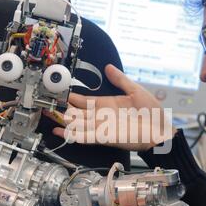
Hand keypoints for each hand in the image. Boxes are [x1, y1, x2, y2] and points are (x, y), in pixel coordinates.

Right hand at [44, 64, 176, 151]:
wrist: (159, 131)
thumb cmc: (151, 112)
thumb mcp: (135, 90)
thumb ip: (120, 80)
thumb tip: (108, 67)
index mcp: (106, 104)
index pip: (83, 100)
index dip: (70, 97)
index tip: (58, 91)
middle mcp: (100, 116)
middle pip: (76, 113)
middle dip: (61, 109)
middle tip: (46, 104)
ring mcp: (100, 127)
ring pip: (76, 124)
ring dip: (62, 121)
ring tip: (47, 116)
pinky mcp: (103, 137)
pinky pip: (84, 137)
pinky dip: (71, 135)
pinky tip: (60, 132)